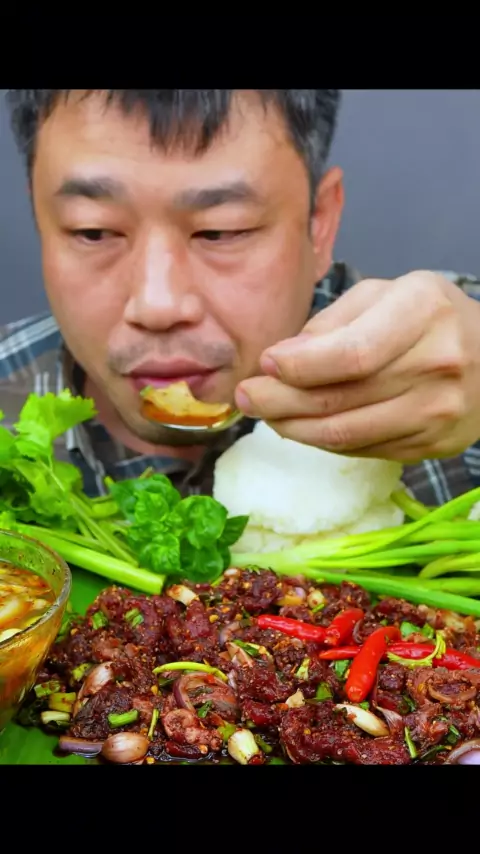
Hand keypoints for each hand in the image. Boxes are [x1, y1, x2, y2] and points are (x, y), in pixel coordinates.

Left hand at [235, 271, 479, 461]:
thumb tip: (278, 361)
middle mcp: (438, 363)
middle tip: (246, 397)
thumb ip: (330, 323)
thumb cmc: (426, 317)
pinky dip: (324, 441)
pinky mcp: (434, 445)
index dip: (301, 367)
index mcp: (423, 311)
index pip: (352, 354)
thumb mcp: (382, 296)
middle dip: (281, 401)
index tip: (265, 365)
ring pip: (347, 434)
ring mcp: (440, 411)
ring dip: (294, 427)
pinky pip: (363, 449)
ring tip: (265, 414)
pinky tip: (301, 426)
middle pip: (342, 399)